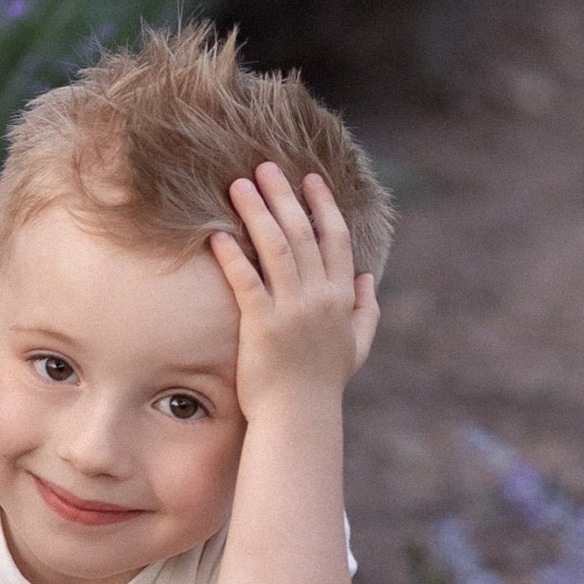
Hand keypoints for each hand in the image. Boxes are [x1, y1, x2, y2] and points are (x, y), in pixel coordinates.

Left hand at [210, 162, 379, 415]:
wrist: (299, 418)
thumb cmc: (324, 383)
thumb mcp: (357, 346)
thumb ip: (366, 310)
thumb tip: (367, 278)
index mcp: (341, 297)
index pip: (336, 239)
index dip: (323, 205)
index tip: (310, 178)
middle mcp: (319, 297)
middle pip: (303, 233)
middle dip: (284, 196)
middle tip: (265, 166)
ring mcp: (291, 310)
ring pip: (276, 248)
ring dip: (257, 213)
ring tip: (239, 185)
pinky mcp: (262, 325)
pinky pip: (246, 281)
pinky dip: (232, 255)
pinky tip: (216, 234)